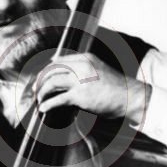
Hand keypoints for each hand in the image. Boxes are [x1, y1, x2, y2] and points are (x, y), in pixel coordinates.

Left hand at [34, 52, 150, 122]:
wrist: (130, 96)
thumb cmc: (116, 87)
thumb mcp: (99, 70)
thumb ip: (84, 70)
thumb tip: (66, 78)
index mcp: (86, 58)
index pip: (59, 60)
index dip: (47, 69)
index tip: (42, 77)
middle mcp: (81, 66)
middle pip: (52, 70)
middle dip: (40, 80)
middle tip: (36, 89)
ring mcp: (80, 81)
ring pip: (52, 82)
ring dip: (42, 92)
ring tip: (40, 100)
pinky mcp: (80, 96)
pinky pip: (58, 99)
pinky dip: (48, 104)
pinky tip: (44, 108)